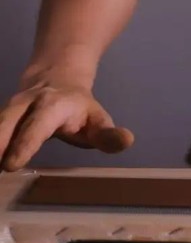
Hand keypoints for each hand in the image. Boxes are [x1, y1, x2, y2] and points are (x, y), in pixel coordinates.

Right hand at [0, 82, 133, 171]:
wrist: (56, 78)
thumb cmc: (79, 109)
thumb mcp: (97, 120)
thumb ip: (108, 135)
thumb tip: (127, 140)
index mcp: (51, 106)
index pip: (37, 126)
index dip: (24, 143)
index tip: (11, 164)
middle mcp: (24, 105)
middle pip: (4, 124)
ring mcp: (7, 110)